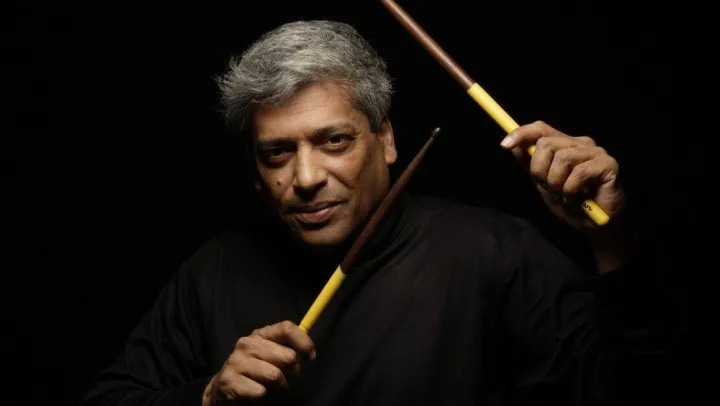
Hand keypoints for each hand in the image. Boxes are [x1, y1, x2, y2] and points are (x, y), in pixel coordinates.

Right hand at [202, 321, 315, 405]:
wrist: (225, 387)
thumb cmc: (256, 371)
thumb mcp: (271, 355)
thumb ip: (287, 348)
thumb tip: (310, 351)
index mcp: (261, 334)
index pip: (287, 328)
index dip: (304, 343)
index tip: (310, 358)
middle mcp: (248, 344)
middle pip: (287, 356)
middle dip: (293, 373)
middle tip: (286, 381)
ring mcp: (237, 361)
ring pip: (275, 375)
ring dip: (279, 388)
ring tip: (272, 389)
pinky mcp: (230, 381)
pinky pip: (260, 391)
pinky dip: (264, 397)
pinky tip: (257, 394)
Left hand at [500, 121, 625, 231]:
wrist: (594, 226)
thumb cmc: (571, 204)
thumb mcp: (543, 184)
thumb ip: (530, 164)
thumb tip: (512, 145)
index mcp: (565, 144)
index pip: (541, 128)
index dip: (521, 133)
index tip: (504, 145)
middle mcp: (581, 143)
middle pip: (546, 143)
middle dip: (540, 171)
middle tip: (551, 189)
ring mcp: (596, 152)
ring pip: (561, 158)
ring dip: (557, 184)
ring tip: (566, 196)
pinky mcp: (608, 164)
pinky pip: (578, 173)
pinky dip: (571, 191)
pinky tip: (578, 198)